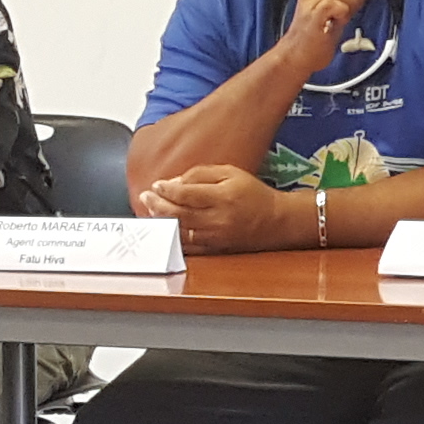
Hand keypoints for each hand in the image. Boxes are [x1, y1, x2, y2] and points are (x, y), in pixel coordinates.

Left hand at [138, 164, 290, 255]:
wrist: (276, 221)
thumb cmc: (254, 194)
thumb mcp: (231, 173)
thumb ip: (201, 174)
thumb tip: (175, 183)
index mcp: (222, 197)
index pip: (185, 194)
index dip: (167, 190)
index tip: (157, 185)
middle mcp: (218, 220)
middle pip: (178, 214)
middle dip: (158, 205)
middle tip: (146, 197)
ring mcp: (216, 237)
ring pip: (180, 231)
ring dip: (162, 221)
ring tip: (152, 211)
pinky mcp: (216, 250)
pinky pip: (188, 247)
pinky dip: (173, 238)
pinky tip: (165, 229)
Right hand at [287, 0, 375, 54]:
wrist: (298, 55)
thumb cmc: (318, 31)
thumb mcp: (336, 2)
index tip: (343, 6)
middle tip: (339, 15)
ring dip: (347, 7)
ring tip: (336, 19)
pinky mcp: (314, 12)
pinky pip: (337, 4)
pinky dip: (342, 14)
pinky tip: (334, 22)